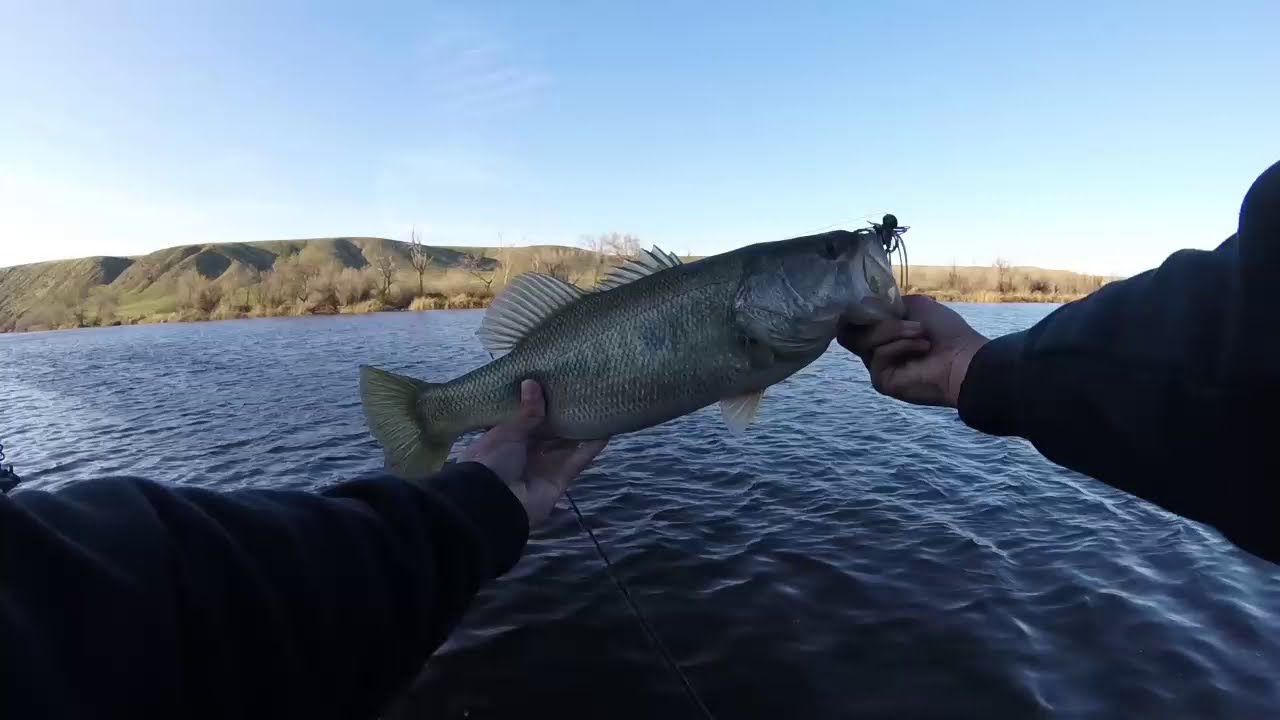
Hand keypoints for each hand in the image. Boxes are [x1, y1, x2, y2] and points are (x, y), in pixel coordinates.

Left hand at [460, 379, 608, 526]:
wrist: (492, 503)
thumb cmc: (490, 461)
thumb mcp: (506, 432)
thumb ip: (526, 412)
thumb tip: (532, 382)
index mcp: (504, 441)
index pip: (523, 421)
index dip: (535, 407)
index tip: (550, 387)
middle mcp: (523, 455)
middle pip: (547, 434)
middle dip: (560, 418)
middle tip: (578, 394)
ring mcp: (542, 469)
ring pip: (565, 446)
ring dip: (579, 431)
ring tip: (596, 408)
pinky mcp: (559, 481)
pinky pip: (577, 461)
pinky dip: (590, 448)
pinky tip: (605, 431)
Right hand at [838, 295, 988, 407]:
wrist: (963, 358)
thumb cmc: (946, 331)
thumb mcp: (915, 305)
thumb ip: (885, 303)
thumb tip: (860, 305)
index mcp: (883, 332)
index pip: (854, 321)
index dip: (857, 312)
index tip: (869, 304)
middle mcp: (876, 349)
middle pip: (849, 332)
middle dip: (875, 320)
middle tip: (895, 318)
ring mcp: (877, 366)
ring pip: (862, 341)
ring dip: (892, 331)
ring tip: (920, 333)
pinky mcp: (880, 381)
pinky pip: (877, 356)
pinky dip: (900, 346)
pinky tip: (921, 348)